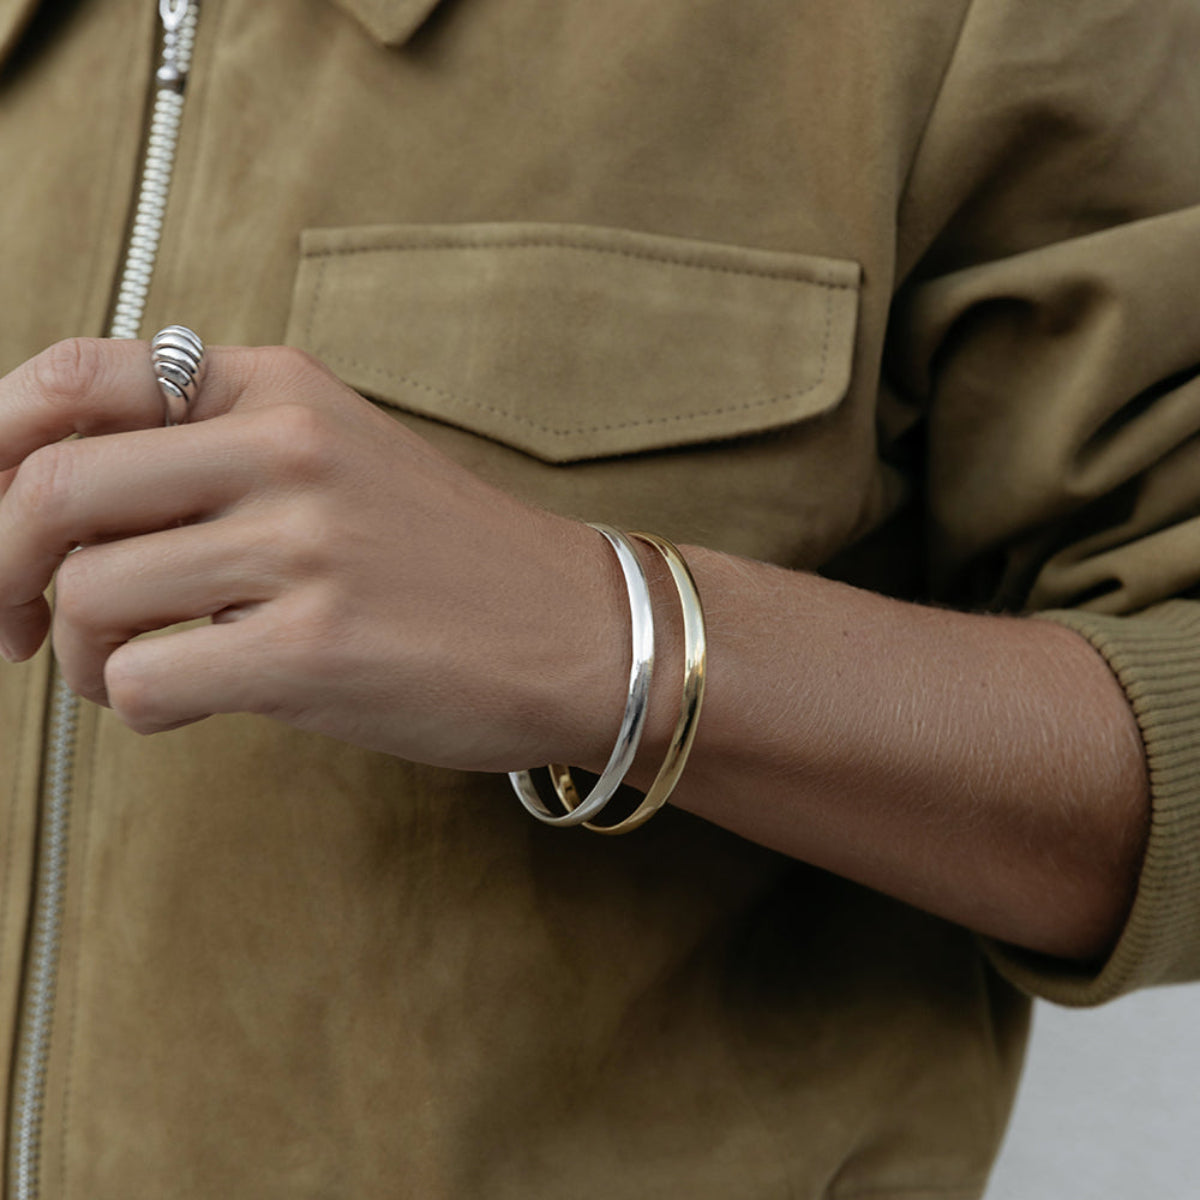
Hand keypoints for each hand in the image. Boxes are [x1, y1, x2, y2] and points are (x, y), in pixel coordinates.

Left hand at [0, 338, 627, 770]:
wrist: (578, 629)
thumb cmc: (448, 559)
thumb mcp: (336, 461)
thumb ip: (212, 460)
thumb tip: (50, 507)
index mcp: (279, 388)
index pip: (74, 377)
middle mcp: (287, 448)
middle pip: (54, 490)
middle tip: (16, 624)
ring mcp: (305, 546)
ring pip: (89, 597)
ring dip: (83, 655)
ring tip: (135, 672)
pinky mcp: (316, 648)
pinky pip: (144, 682)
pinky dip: (135, 705)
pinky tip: (191, 703)